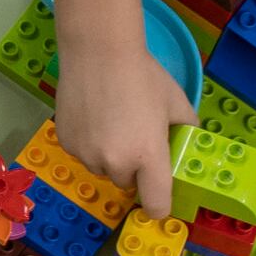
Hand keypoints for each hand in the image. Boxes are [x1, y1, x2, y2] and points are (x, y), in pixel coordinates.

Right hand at [54, 36, 194, 218]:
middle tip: (134, 136)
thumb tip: (188, 145)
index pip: (156, 205)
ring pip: (103, 169)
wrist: (98, 51)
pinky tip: (93, 116)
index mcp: (148, 155)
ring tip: (111, 121)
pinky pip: (83, 154)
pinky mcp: (66, 144)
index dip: (159, 204)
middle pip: (127, 183)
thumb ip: (186, 130)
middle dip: (133, 168)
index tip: (158, 196)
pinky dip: (89, 143)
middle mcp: (115, 163)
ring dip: (109, 156)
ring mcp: (87, 155)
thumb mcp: (176, 102)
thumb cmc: (143, 74)